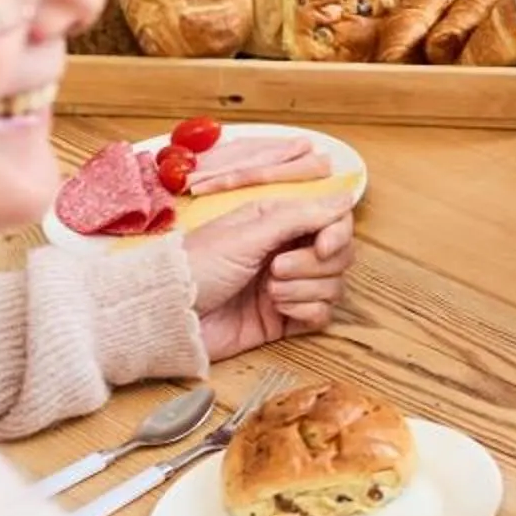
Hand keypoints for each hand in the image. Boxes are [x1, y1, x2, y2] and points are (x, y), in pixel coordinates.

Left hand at [183, 196, 354, 360]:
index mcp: (278, 221)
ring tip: (268, 292)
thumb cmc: (196, 267)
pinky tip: (278, 310)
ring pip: (333, 286)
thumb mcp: (248, 234)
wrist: (170, 317)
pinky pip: (322, 314)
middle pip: (339, 256)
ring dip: (303, 290)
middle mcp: (288, 250)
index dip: (337, 234)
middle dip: (312, 265)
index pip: (334, 220)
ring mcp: (289, 285)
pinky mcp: (286, 318)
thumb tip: (346, 196)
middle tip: (274, 271)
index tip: (323, 247)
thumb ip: (300, 216)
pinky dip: (306, 312)